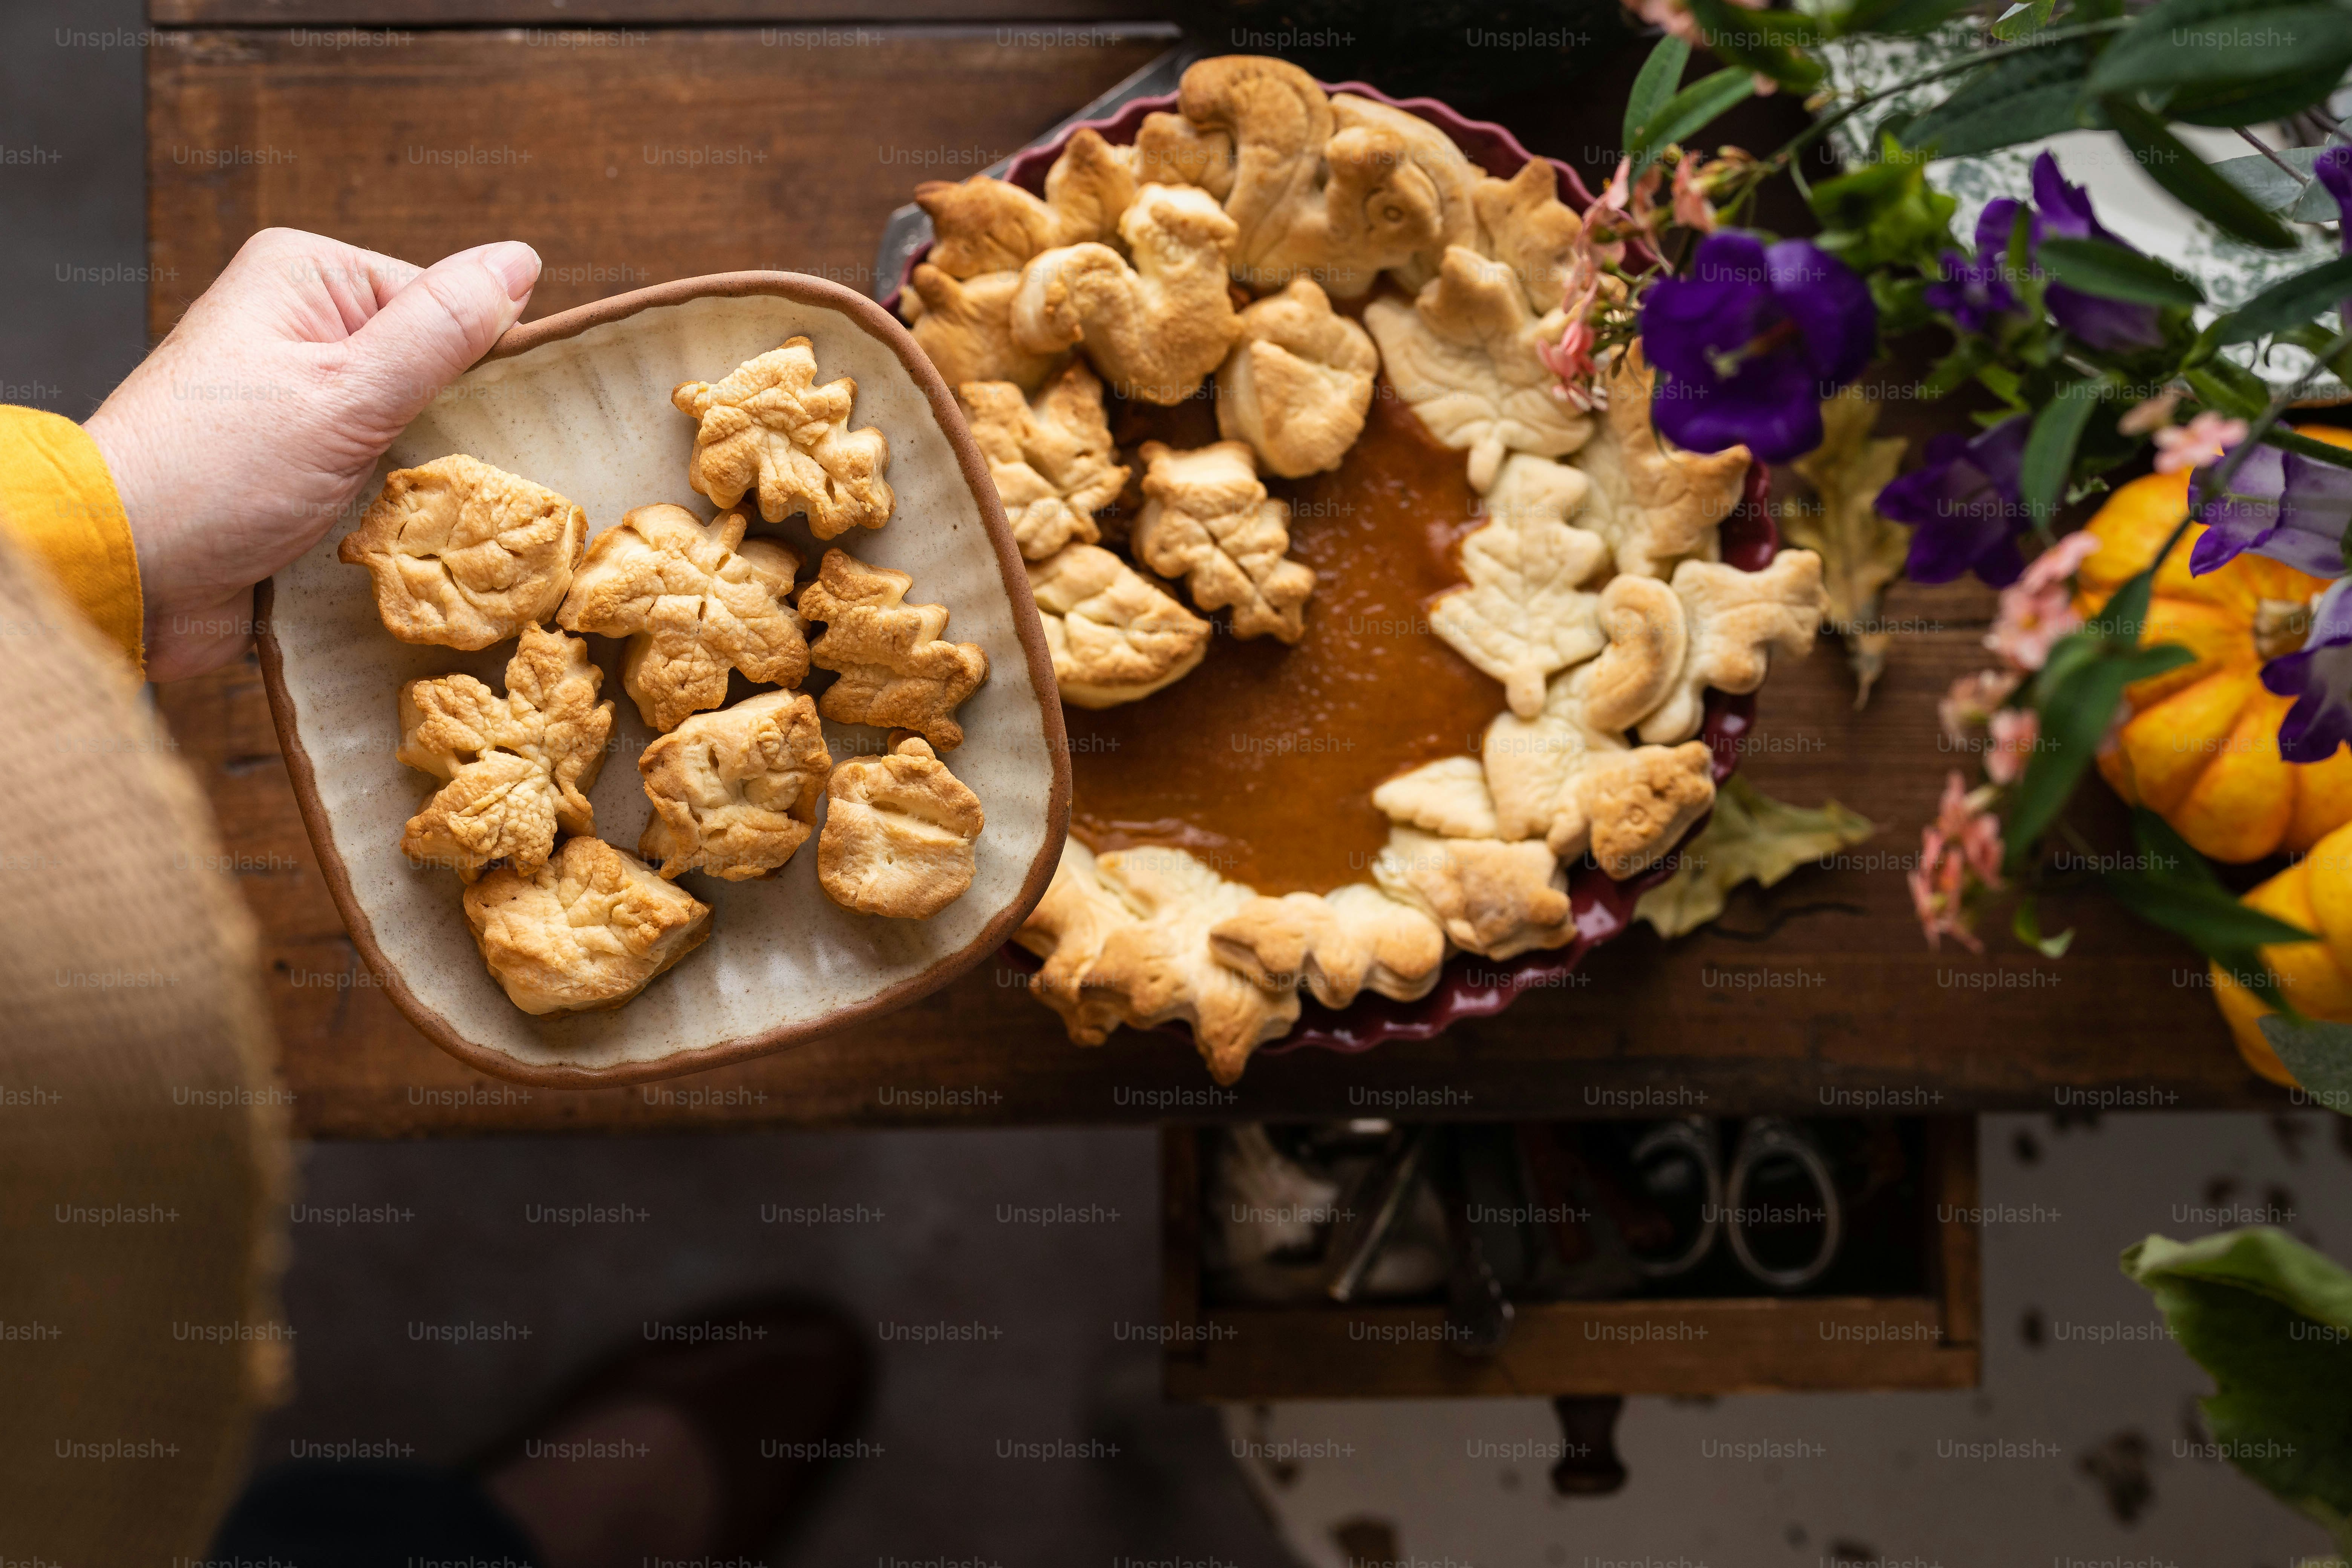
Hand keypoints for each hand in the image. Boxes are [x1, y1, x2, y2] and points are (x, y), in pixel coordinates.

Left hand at [85, 228, 540, 680]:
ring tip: (402, 515)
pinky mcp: (298, 470)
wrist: (123, 572)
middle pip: (434, 374)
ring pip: (414, 435)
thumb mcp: (346, 389)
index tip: (470, 424)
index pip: (446, 308)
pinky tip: (386, 539)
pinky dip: (392, 514)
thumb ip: (441, 328)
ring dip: (422, 482)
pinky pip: (380, 483)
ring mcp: (298, 403)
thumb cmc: (219, 471)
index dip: (474, 369)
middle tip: (431, 477)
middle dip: (449, 431)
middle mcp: (301, 330)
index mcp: (308, 279)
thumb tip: (521, 259)